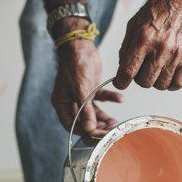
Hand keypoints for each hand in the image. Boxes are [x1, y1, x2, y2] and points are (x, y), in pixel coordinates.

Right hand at [51, 20, 122, 135]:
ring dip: (105, 118)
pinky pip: (101, 99)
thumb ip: (86, 111)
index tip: (98, 136)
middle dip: (98, 127)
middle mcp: (70, 102)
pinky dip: (110, 100)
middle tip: (111, 131)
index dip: (84, 132)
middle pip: (84, 121)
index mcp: (61, 104)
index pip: (72, 126)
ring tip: (116, 122)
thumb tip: (90, 129)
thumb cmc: (75, 65)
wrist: (80, 45)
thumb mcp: (81, 90)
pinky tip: (120, 99)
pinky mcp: (91, 90)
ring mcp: (81, 97)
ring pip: (94, 113)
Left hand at [114, 0, 181, 90]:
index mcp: (143, 39)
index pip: (128, 71)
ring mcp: (175, 55)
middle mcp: (160, 49)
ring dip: (155, 81)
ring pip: (160, 85)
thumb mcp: (134, 25)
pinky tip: (167, 75)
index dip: (121, 82)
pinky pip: (178, 84)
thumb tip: (122, 68)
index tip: (121, 82)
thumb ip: (126, 48)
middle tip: (141, 70)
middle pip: (144, 82)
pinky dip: (170, 84)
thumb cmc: (158, 11)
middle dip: (139, 79)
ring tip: (155, 70)